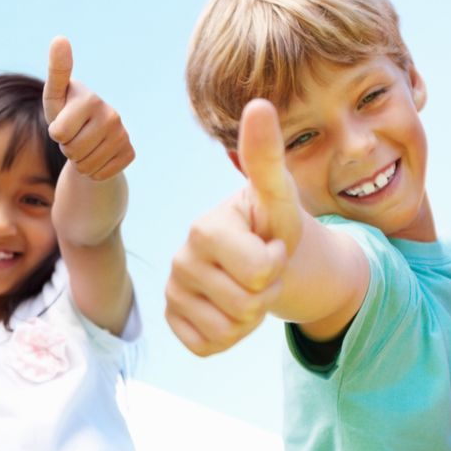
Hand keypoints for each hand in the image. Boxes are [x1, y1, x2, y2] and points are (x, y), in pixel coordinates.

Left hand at [42, 36, 133, 180]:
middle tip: (75, 135)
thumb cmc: (67, 112)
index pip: (58, 133)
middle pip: (71, 151)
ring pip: (85, 166)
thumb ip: (56, 70)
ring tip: (84, 144)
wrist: (91, 136)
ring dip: (79, 160)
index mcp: (91, 99)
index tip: (64, 120)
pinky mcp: (130, 153)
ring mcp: (123, 135)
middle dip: (67, 147)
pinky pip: (99, 174)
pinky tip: (97, 155)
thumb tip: (60, 38)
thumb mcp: (55, 95)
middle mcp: (112, 115)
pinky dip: (93, 170)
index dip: (56, 132)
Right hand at [164, 100, 302, 355]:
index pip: (260, 271)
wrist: (263, 255)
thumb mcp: (278, 194)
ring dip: (252, 316)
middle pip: (246, 306)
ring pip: (228, 331)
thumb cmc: (272, 223)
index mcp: (204, 228)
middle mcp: (179, 258)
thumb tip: (258, 103)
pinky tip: (229, 308)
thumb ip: (266, 156)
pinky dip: (230, 337)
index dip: (278, 262)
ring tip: (249, 285)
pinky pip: (208, 347)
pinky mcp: (172, 319)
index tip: (272, 243)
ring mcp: (172, 291)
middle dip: (267, 291)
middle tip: (263, 268)